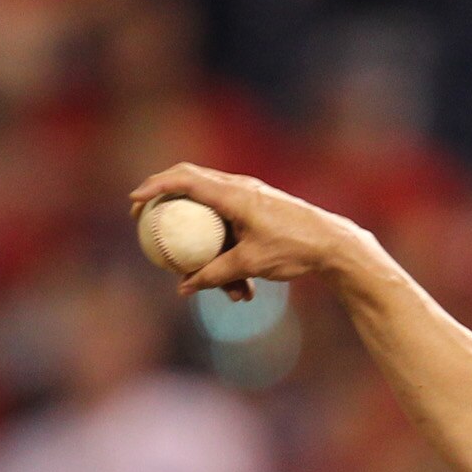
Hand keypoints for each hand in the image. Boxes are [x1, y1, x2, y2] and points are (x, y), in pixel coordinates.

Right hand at [126, 164, 369, 300]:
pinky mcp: (260, 213)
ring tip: (226, 291)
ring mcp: (250, 198)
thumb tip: (183, 288)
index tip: (135, 201)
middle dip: (167, 203)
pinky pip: (232, 229)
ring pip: (214, 218)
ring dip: (211, 252)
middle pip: (191, 186)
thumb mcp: (251, 264)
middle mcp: (239, 188)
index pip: (184, 180)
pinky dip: (230, 256)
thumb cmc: (295, 249)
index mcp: (234, 194)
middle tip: (146, 220)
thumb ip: (215, 274)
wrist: (337, 246)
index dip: (154, 187)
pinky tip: (243, 292)